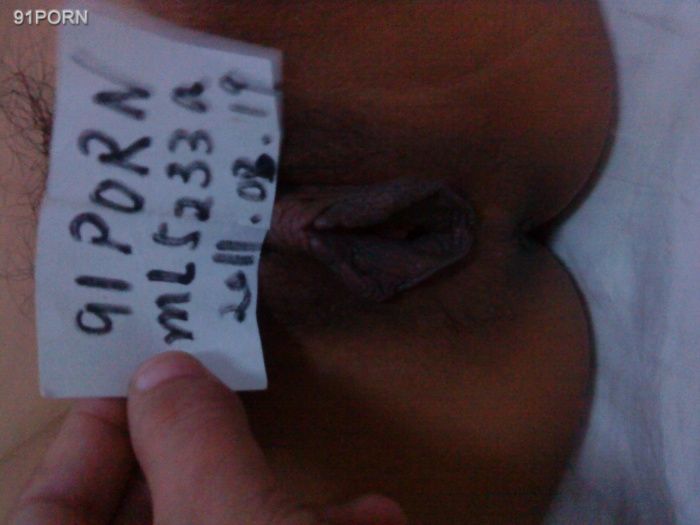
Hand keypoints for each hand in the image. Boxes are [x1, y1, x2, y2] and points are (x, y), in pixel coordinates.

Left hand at [8, 351, 406, 524]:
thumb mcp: (232, 524)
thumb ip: (193, 445)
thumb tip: (167, 370)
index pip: (52, 506)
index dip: (95, 432)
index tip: (143, 373)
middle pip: (149, 513)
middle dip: (207, 458)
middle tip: (232, 396)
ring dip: (281, 503)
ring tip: (329, 477)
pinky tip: (375, 515)